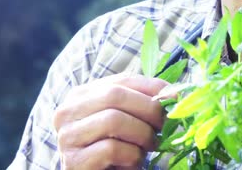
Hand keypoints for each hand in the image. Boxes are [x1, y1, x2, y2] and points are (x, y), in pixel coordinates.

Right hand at [53, 74, 168, 168]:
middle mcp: (67, 112)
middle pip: (115, 96)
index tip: (175, 97)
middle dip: (148, 110)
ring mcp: (67, 137)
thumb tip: (172, 92)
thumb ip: (140, 103)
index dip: (152, 86)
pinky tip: (132, 162)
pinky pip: (111, 149)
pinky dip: (132, 155)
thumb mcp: (126, 120)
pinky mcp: (74, 161)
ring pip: (113, 120)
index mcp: (82, 95)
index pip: (122, 80)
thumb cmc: (114, 151)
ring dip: (142, 134)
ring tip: (149, 146)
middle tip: (163, 126)